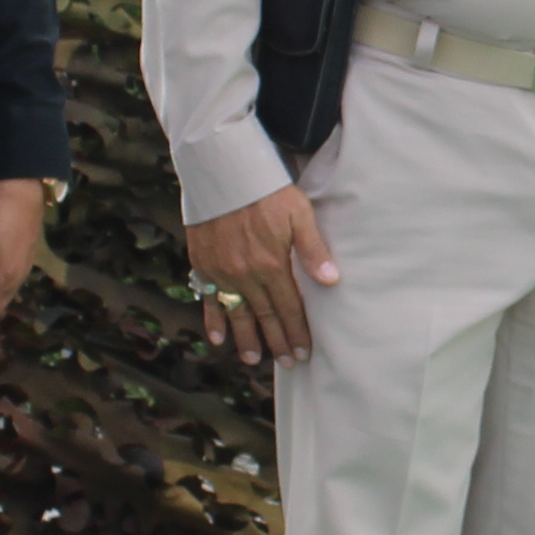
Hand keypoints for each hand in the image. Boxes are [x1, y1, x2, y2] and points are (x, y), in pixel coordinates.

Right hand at [184, 186, 339, 365]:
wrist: (223, 172)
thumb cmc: (267, 190)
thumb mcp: (299, 213)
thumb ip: (314, 249)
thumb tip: (332, 281)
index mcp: (271, 265)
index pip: (289, 307)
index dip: (297, 331)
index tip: (304, 352)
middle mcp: (245, 274)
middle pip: (265, 315)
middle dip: (277, 341)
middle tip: (287, 363)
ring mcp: (221, 271)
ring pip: (236, 312)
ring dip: (246, 337)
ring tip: (253, 358)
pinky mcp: (203, 263)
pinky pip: (207, 298)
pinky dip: (212, 318)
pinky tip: (218, 338)